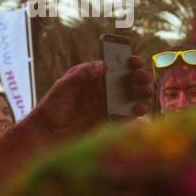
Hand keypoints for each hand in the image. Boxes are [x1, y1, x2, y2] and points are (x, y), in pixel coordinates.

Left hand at [28, 57, 152, 142]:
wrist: (49, 134)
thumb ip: (82, 74)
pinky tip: (141, 109)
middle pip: (128, 80)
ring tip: (146, 92)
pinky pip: (129, 114)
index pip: (115, 65)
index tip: (135, 62)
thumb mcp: (63, 86)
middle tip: (144, 79)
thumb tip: (103, 65)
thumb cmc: (53, 106)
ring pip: (132, 96)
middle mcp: (105, 89)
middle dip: (139, 77)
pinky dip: (137, 111)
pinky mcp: (112, 120)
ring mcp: (110, 105)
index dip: (127, 62)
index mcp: (94, 76)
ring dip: (142, 92)